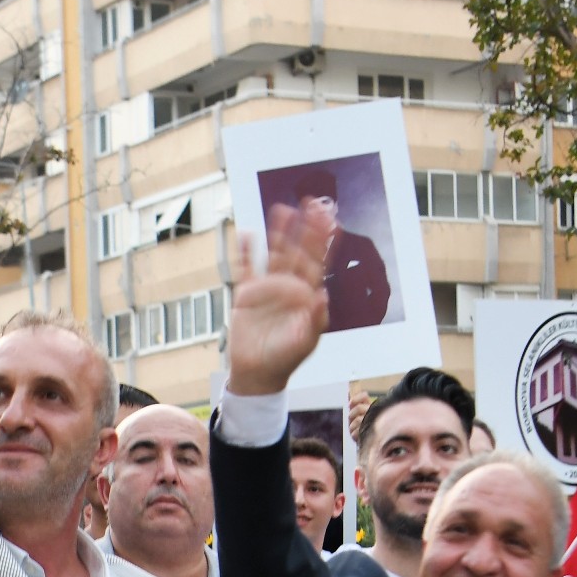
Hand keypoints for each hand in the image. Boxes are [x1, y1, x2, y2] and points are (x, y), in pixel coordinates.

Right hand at [222, 226, 328, 396]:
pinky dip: (246, 252)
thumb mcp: (305, 342)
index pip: (317, 262)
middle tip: (311, 203)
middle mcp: (289, 287)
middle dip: (305, 228)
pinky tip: (247, 234)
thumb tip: (323, 296)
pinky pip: (246, 268)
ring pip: (274, 254)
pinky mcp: (247, 294)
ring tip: (281, 210)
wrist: (258, 373)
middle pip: (298, 251)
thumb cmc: (285, 359)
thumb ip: (315, 320)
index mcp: (306, 295)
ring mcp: (268, 289)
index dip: (324, 242)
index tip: (330, 220)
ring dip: (278, 233)